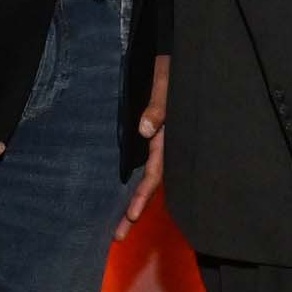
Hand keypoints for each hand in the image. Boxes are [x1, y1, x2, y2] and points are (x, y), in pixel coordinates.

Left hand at [117, 55, 170, 237]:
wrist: (174, 55)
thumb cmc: (170, 69)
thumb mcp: (165, 84)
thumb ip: (157, 106)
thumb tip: (145, 130)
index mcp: (167, 138)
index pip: (155, 174)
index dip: (142, 196)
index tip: (130, 216)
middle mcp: (163, 145)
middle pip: (149, 185)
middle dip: (134, 211)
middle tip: (117, 236)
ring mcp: (158, 142)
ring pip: (146, 178)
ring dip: (133, 201)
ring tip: (119, 226)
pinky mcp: (152, 135)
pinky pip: (144, 164)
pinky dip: (135, 182)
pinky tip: (123, 193)